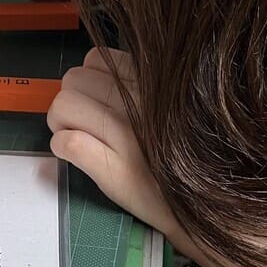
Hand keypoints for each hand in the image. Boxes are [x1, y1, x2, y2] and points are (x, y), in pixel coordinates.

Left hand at [48, 47, 186, 245]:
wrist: (206, 207)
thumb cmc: (182, 157)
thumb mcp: (170, 105)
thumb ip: (139, 85)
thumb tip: (94, 77)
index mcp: (153, 83)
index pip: (96, 59)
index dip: (87, 80)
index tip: (93, 100)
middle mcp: (141, 102)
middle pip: (73, 79)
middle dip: (69, 100)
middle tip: (78, 122)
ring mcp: (128, 135)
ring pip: (63, 105)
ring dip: (59, 122)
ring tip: (73, 137)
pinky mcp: (115, 170)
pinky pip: (68, 142)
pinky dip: (62, 147)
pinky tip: (73, 155)